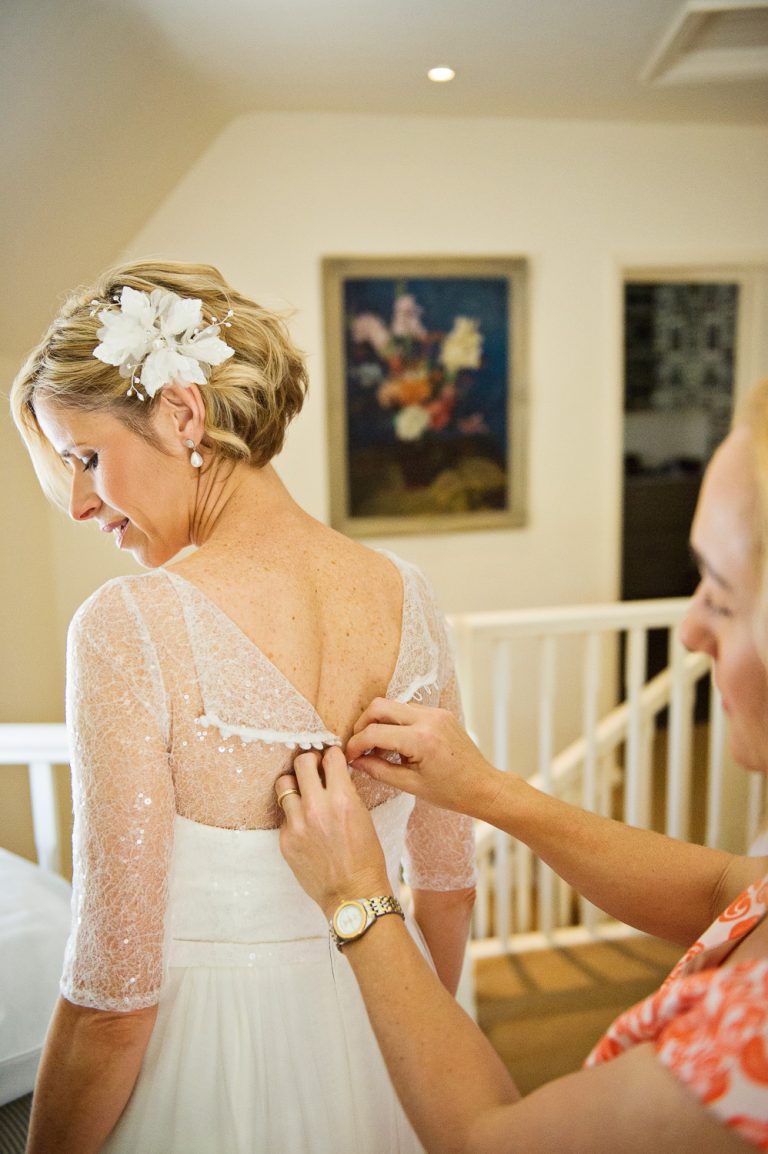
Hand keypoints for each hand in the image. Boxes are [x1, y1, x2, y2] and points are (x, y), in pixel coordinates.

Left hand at [276, 747, 390, 918]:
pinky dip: (293, 813)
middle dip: (308, 761)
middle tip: (312, 767)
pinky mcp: (286, 840)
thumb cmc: (366, 858)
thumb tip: (333, 774)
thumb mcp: (363, 816)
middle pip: (301, 762)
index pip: (330, 757)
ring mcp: (297, 824)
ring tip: (302, 791)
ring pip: (284, 784)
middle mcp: (317, 807)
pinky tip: (305, 823)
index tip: (330, 759)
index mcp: (342, 798)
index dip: (331, 755)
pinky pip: (284, 815)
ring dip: (294, 784)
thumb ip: (345, 792)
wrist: (352, 894)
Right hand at [345, 698, 502, 817]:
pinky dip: (396, 722)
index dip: (356, 744)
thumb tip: (355, 761)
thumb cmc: (451, 792)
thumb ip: (379, 770)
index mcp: (421, 739)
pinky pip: (409, 709)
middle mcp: (428, 719)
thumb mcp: (411, 785)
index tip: (349, 756)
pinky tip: (396, 743)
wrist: (483, 787)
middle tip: (358, 745)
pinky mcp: (441, 713)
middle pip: (379, 706)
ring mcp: (436, 713)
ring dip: (380, 721)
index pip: (374, 733)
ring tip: (377, 747)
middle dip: (362, 724)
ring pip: (394, 705)